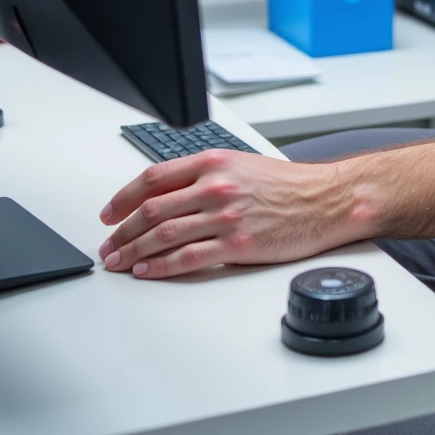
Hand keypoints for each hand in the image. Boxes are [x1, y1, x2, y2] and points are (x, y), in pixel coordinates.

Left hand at [98, 148, 356, 278]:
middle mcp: (215, 187)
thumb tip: (164, 195)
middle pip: (152, 210)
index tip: (109, 214)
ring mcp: (225, 217)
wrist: (326, 200)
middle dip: (122, 231)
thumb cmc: (288, 185)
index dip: (123, 198)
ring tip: (119, 263)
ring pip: (163, 235)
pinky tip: (148, 272)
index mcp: (213, 162)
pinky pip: (188, 258)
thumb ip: (203, 176)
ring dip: (134, 252)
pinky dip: (161, 267)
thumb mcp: (241, 165)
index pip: (153, 178)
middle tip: (108, 245)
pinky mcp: (237, 246)